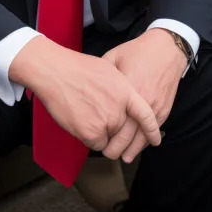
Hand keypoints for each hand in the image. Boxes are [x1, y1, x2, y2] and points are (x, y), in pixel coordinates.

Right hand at [9, 38, 161, 161]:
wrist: (56, 72)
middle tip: (98, 113)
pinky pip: (95, 143)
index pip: (146, 115)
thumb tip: (124, 102)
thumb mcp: (108, 69)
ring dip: (100, 132)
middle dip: (113, 127)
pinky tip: (79, 118)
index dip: (152, 130)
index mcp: (126, 91)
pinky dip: (88, 136)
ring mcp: (105, 122)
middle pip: (123, 130)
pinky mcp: (91, 133)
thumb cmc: (78, 68)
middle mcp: (119, 109)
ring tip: (86, 112)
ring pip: (108, 138)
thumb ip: (121, 89)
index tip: (155, 140)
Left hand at [100, 29, 186, 161]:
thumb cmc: (138, 51)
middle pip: (128, 134)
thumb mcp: (114, 57)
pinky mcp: (164, 109)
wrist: (166, 48)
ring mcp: (155, 107)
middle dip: (117, 148)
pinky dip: (145, 141)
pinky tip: (137, 146)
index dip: (106, 135)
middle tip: (107, 153)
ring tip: (122, 157)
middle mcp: (142, 101)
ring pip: (143, 137)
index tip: (97, 140)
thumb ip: (102, 75)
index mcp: (127, 89)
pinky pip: (154, 131)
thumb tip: (89, 87)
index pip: (115, 121)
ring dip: (132, 150)